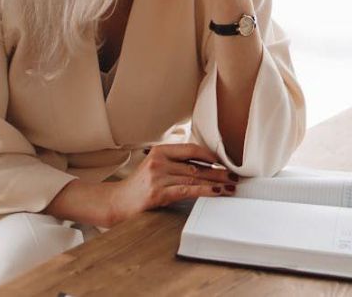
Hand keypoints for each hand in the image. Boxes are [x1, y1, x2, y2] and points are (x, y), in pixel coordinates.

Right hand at [107, 143, 238, 225]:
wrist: (117, 202)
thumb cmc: (139, 186)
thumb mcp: (155, 167)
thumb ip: (175, 164)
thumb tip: (204, 166)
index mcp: (160, 151)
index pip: (190, 149)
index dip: (209, 156)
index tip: (223, 162)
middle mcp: (159, 161)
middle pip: (196, 166)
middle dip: (218, 171)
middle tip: (234, 176)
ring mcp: (158, 177)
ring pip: (194, 178)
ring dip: (216, 183)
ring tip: (230, 186)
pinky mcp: (158, 193)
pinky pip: (187, 190)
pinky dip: (204, 191)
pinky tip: (216, 192)